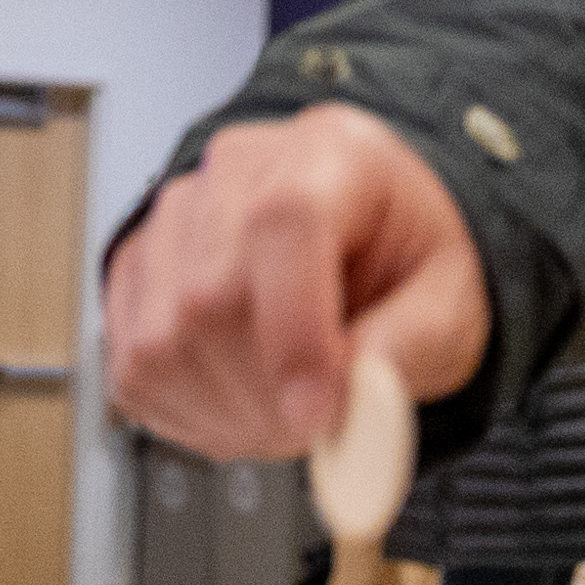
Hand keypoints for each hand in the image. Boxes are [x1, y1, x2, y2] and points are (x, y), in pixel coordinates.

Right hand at [101, 106, 486, 461]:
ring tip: (284, 415)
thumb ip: (415, 346)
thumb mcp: (451, 301)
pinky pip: (133, 366)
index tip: (319, 415)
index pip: (284, 222)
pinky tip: (240, 405)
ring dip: (226, 410)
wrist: (365, 242)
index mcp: (333, 157)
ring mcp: (175, 220)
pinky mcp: (137, 274)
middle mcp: (240, 172)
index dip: (293, 332)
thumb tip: (361, 401)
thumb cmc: (404, 259)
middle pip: (210, 294)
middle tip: (317, 427)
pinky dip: (188, 412)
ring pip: (161, 339)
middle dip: (266, 393)